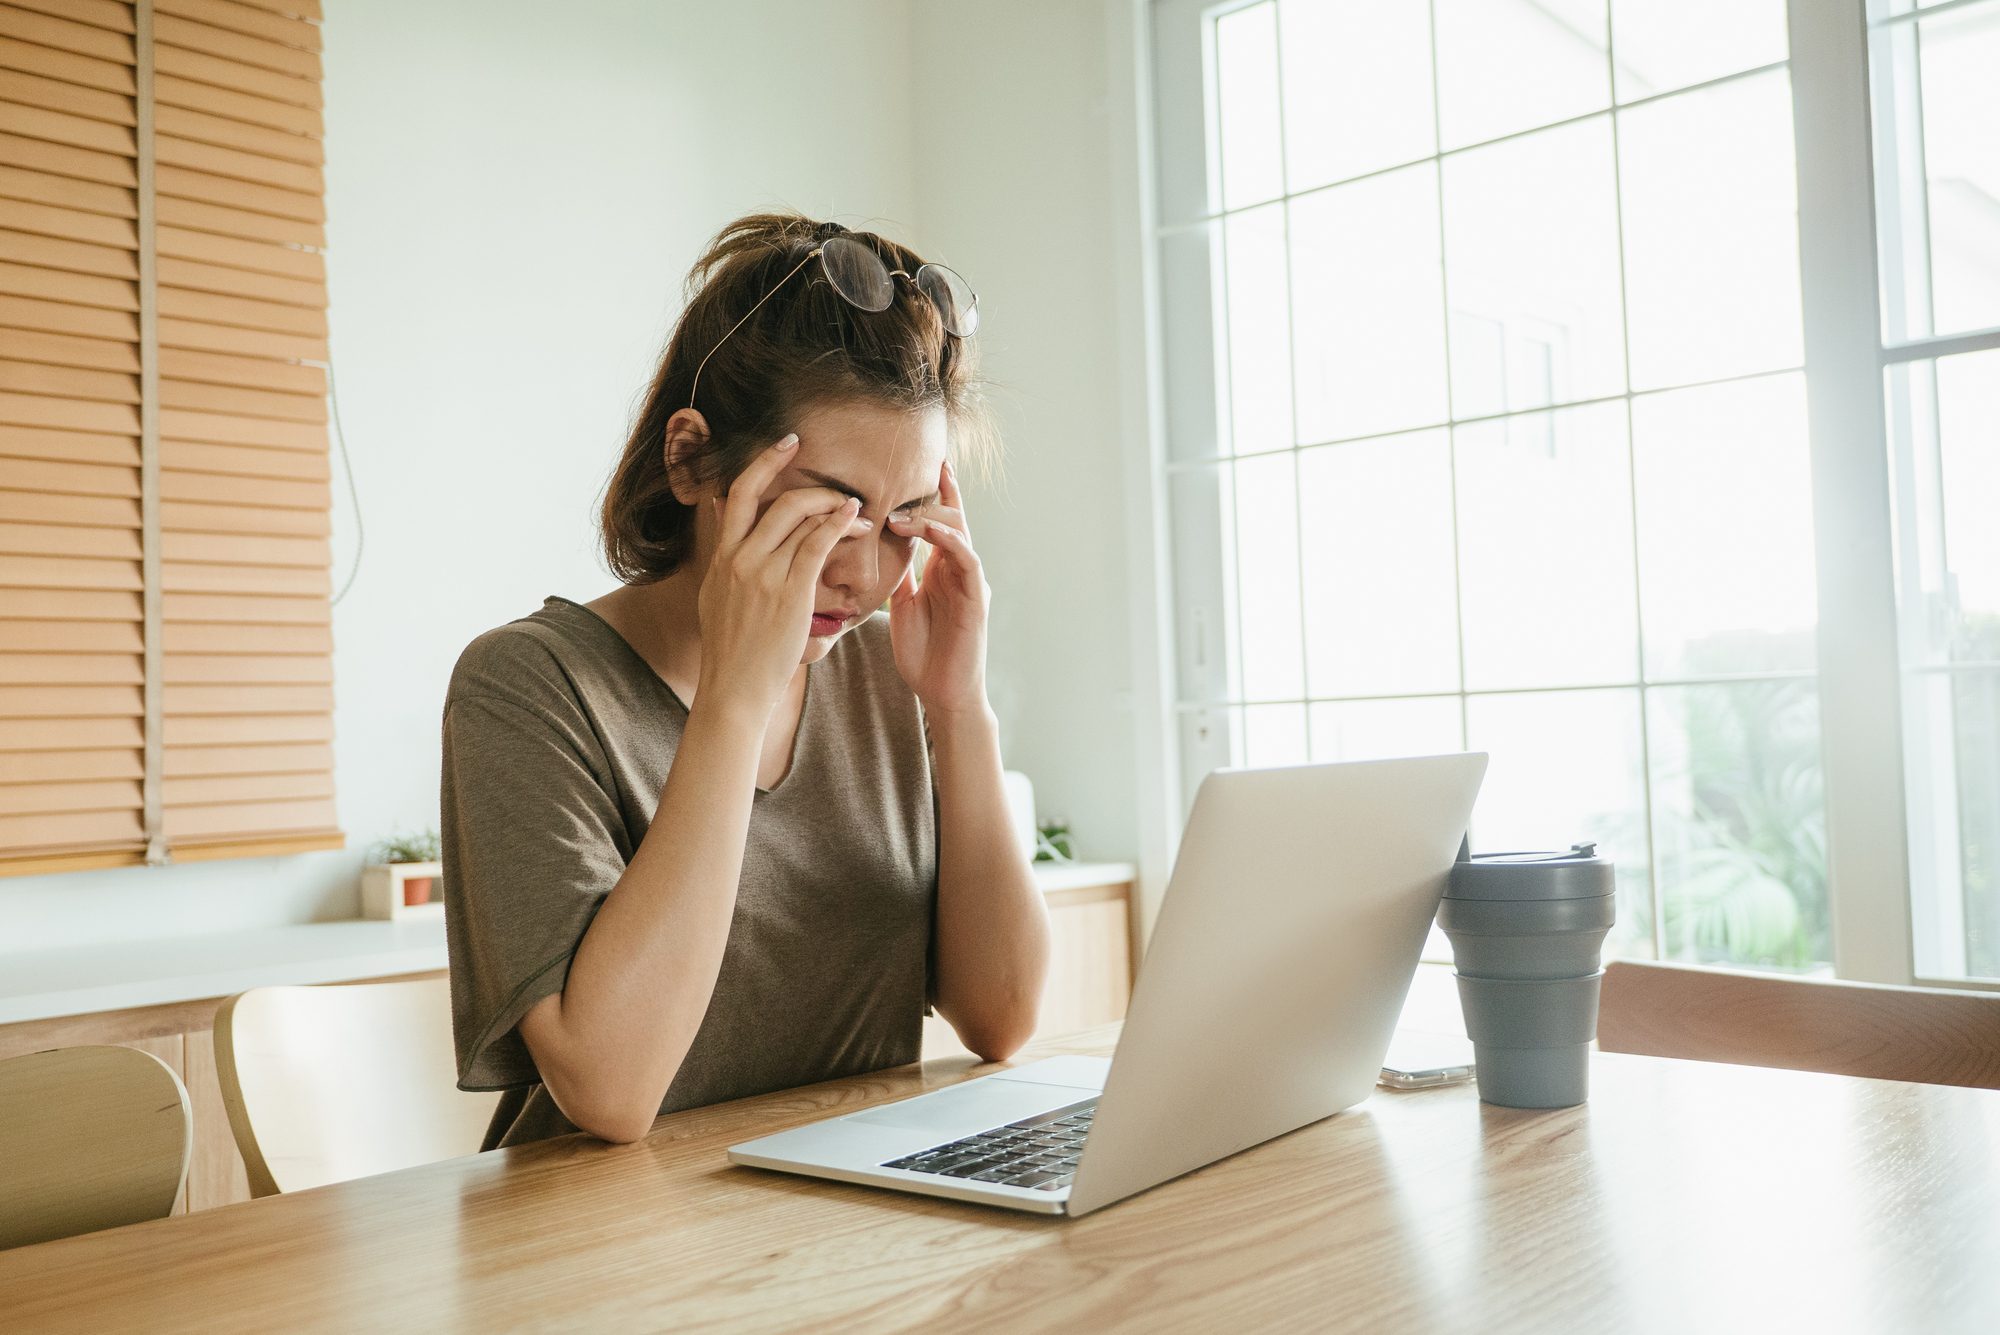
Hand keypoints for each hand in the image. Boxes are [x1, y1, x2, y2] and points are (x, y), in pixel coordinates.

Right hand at [694, 434, 868, 717]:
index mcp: (721, 557)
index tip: (786, 444)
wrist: (733, 690)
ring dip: (834, 507)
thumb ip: (723, 557)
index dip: (763, 462)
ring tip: (857, 513)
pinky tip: (855, 520)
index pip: (739, 493)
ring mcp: (762, 573)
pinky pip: (817, 542)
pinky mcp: (789, 591)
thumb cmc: (732, 650)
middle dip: (809, 481)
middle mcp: (738, 558)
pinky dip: (838, 524)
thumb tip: (721, 518)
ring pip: (800, 516)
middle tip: (836, 482)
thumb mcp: (714, 596)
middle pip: (773, 497)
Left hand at [887, 458, 990, 718]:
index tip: (928, 461)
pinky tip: (930, 531)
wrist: (941, 694)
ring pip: (960, 533)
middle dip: (935, 495)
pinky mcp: (976, 600)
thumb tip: (879, 546)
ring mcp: (971, 583)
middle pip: (953, 517)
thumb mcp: (901, 606)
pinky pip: (968, 560)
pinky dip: (950, 541)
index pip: (941, 521)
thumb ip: (898, 575)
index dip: (938, 491)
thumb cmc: (923, 654)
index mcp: (941, 570)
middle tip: (907, 481)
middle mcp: (959, 570)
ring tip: (900, 514)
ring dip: (932, 518)